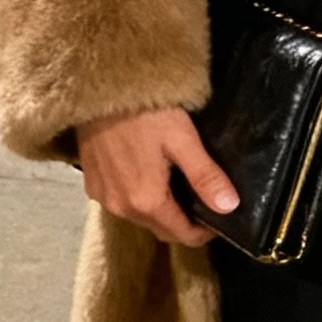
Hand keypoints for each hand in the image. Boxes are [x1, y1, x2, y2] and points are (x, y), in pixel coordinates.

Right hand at [76, 107, 237, 248]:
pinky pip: (121, 203)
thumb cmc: (144, 109)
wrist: (100, 86)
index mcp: (146, 201)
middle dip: (184, 222)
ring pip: (140, 218)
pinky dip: (138, 198)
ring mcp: (102, 196)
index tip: (219, 215)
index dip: (205, 231)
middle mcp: (120, 207)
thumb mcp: (182, 140)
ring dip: (161, 210)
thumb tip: (229, 206)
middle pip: (161, 229)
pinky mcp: (92, 183)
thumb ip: (205, 176)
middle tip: (203, 198)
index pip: (183, 235)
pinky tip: (149, 175)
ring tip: (178, 185)